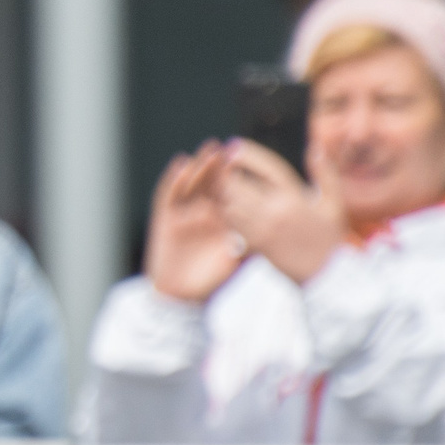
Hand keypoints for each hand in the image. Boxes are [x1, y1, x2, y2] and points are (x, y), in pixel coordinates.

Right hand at [144, 143, 243, 303]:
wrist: (181, 297)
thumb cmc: (211, 281)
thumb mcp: (238, 261)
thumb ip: (253, 245)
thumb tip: (280, 235)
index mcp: (220, 220)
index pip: (230, 192)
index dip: (239, 176)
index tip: (253, 161)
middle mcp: (201, 212)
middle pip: (211, 183)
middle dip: (221, 166)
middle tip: (232, 147)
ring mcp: (182, 213)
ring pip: (192, 184)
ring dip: (201, 166)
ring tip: (211, 149)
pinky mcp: (164, 218)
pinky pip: (168, 195)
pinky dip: (174, 179)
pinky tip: (181, 163)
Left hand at [219, 138, 344, 284]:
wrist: (327, 276)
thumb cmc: (331, 238)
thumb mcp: (334, 205)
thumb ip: (325, 174)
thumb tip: (315, 147)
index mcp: (296, 197)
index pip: (268, 167)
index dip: (249, 154)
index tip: (234, 145)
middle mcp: (277, 210)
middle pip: (241, 184)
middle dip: (225, 171)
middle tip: (216, 162)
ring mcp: (264, 228)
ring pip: (232, 203)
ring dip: (221, 191)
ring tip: (214, 180)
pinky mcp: (256, 244)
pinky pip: (232, 224)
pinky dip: (225, 211)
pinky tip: (222, 203)